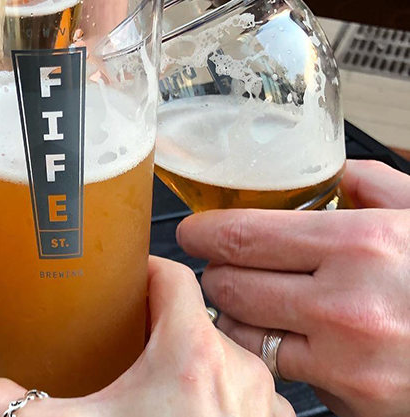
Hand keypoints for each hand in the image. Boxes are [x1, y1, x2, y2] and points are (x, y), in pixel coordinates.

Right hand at [0, 257, 293, 416]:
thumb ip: (22, 410)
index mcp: (191, 352)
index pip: (172, 277)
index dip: (144, 271)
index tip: (125, 277)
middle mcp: (237, 367)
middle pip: (194, 321)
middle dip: (158, 330)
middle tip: (126, 344)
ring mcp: (262, 399)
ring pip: (222, 357)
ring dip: (192, 365)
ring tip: (157, 385)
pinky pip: (247, 395)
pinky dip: (220, 398)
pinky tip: (191, 416)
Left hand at [177, 160, 409, 416]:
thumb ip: (377, 187)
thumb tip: (339, 176)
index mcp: (361, 245)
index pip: (242, 236)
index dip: (203, 232)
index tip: (193, 230)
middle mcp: (346, 305)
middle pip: (230, 286)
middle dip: (216, 273)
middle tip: (224, 264)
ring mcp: (346, 361)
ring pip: (244, 334)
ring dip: (237, 314)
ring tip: (255, 299)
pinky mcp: (352, 400)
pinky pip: (282, 369)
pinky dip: (274, 351)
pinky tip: (294, 335)